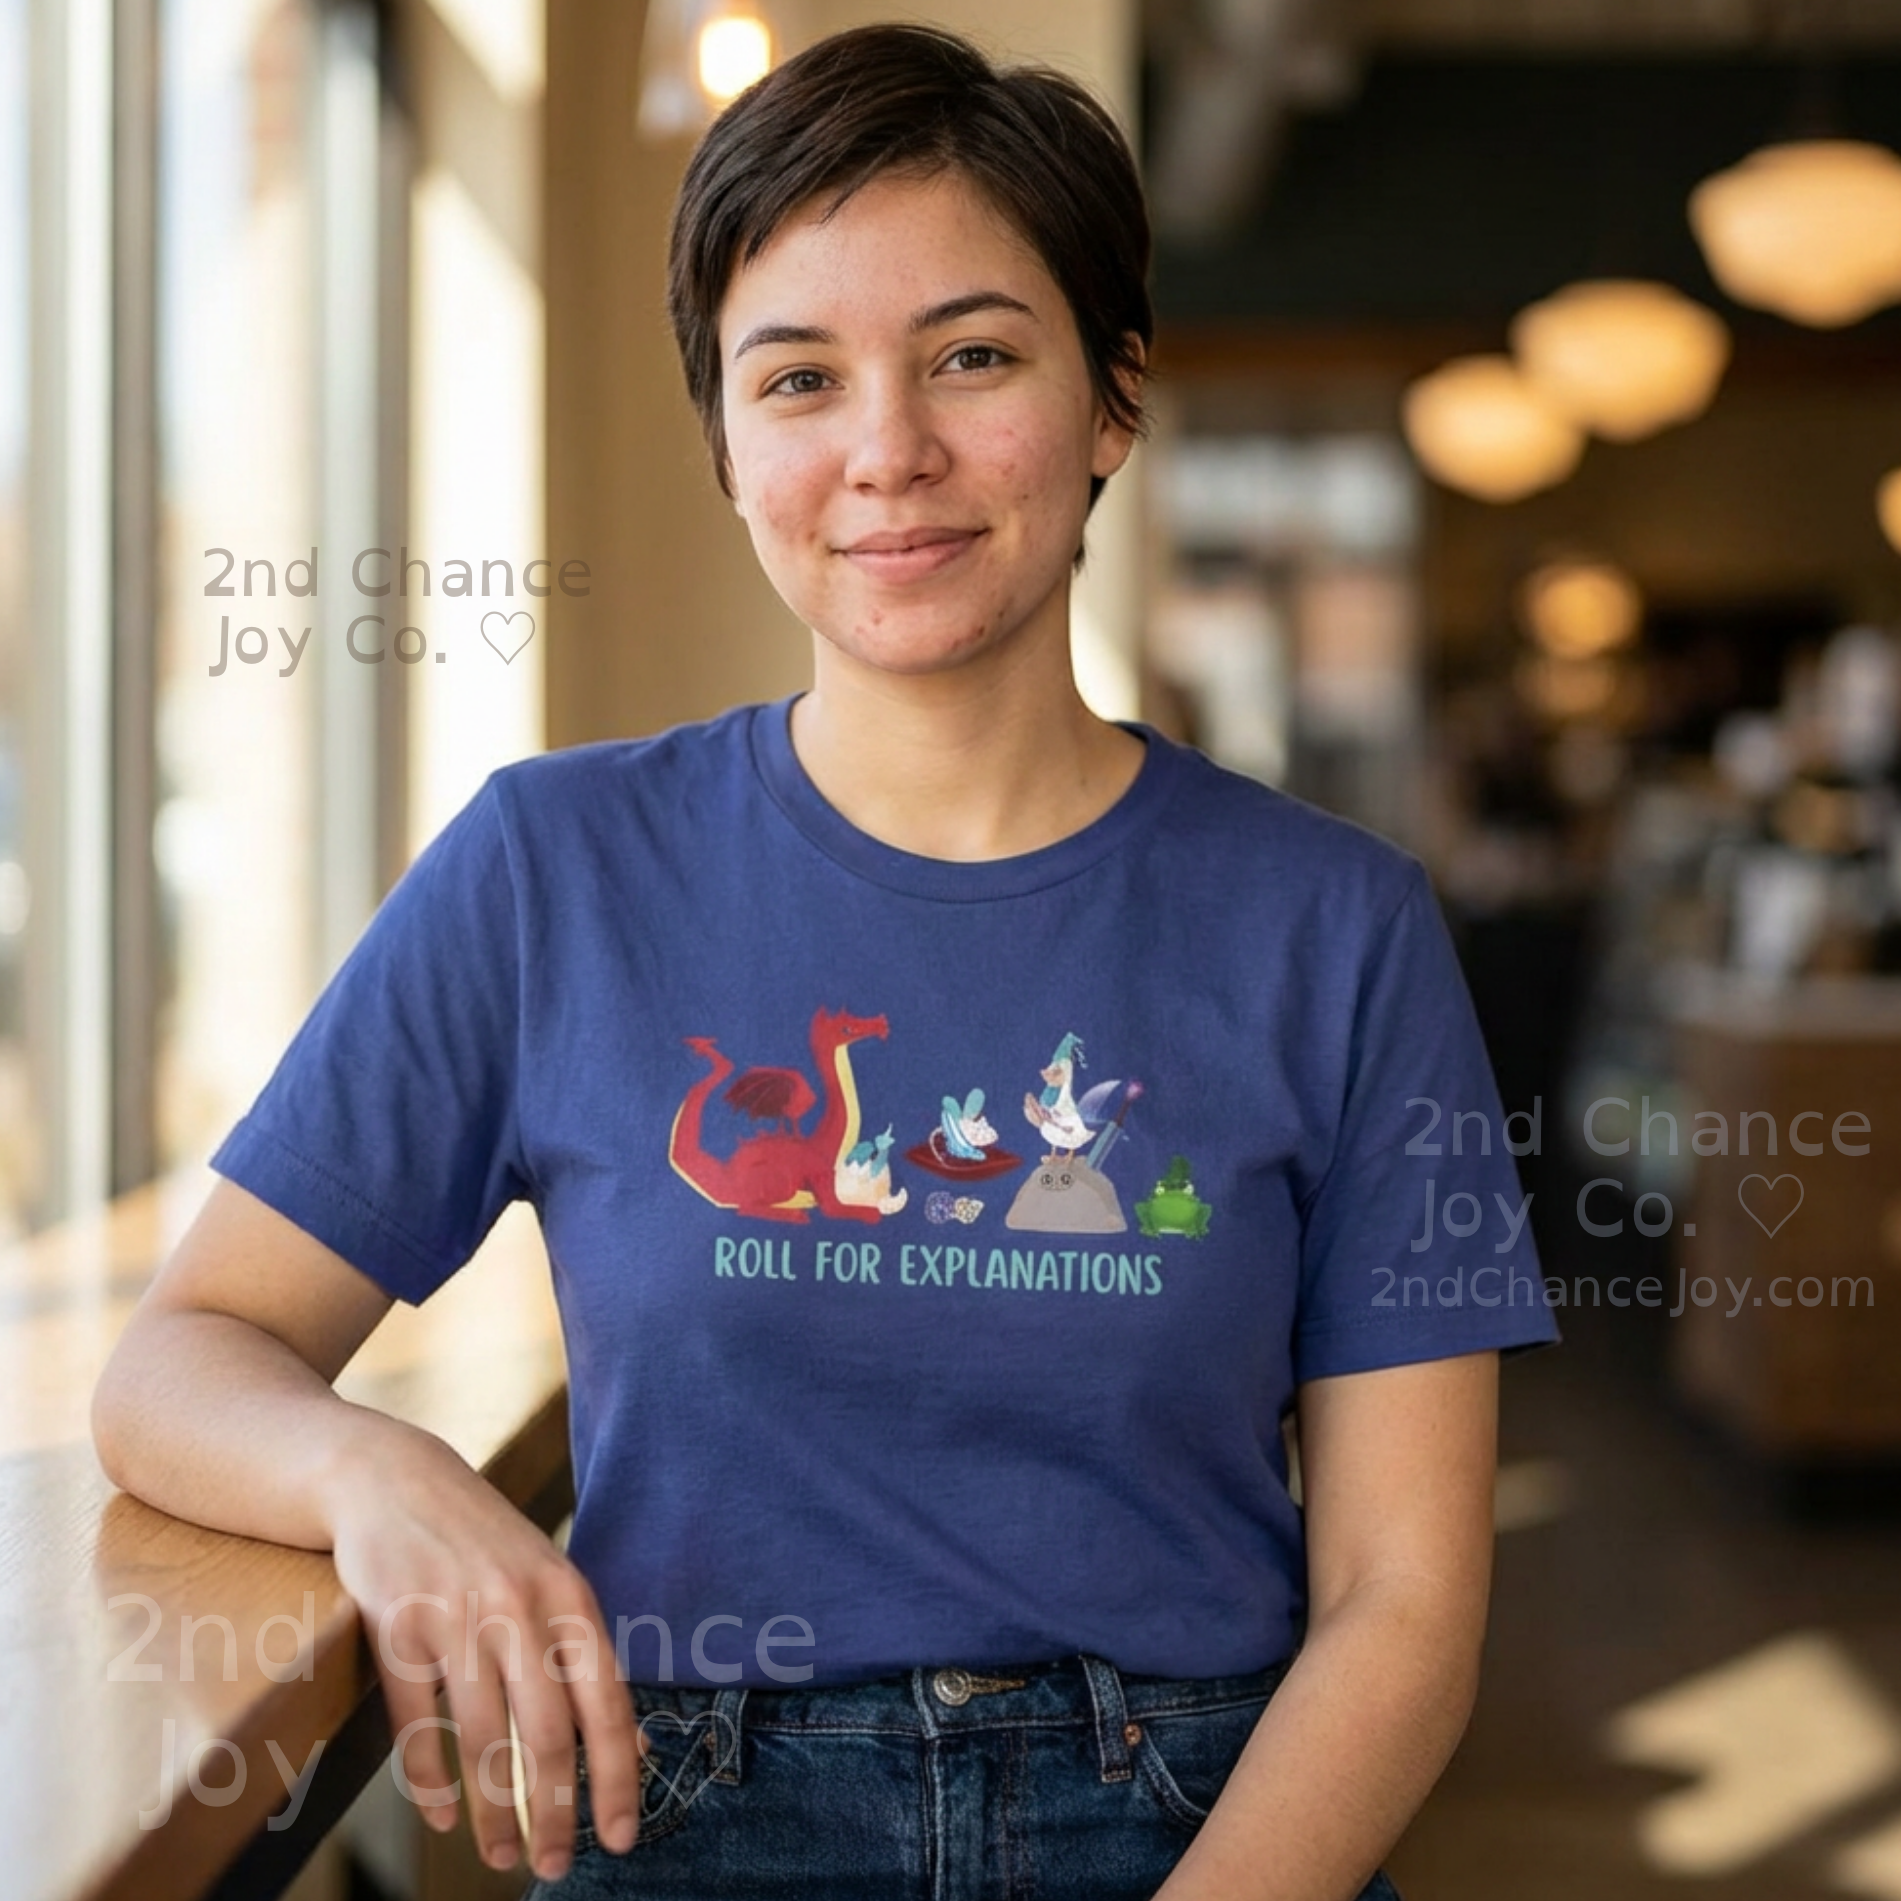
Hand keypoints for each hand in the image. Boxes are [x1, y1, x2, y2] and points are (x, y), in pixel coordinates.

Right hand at [324, 1423, 642, 1879]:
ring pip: (484, 1740)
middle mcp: (518, 1607)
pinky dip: (432, 1781)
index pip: (607, 1704)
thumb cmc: (483, 1544)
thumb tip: (620, 1748)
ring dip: (495, 1813)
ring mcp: (456, 1616)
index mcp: (569, 1598)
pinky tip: (446, 1815)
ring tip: (499, 1856)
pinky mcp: (396, 1627)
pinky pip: (418, 1724)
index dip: (618, 1779)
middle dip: (556, 1813)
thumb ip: (578, 1654)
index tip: (621, 1839)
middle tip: (553, 1866)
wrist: (395, 1480)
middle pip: (548, 1735)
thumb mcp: (547, 1582)